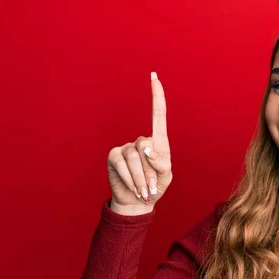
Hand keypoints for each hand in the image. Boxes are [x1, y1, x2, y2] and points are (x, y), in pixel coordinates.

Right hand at [107, 72, 172, 214]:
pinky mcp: (114, 156)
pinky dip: (130, 179)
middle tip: (151, 186)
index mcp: (158, 142)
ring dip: (141, 178)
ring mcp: (126, 147)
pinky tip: (133, 187)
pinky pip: (123, 164)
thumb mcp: (165, 176)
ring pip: (135, 158)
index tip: (154, 77)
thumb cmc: (155, 187)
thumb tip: (146, 148)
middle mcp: (141, 141)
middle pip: (146, 146)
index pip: (158, 115)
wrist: (138, 202)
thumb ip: (161, 162)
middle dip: (150, 170)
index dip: (157, 96)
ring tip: (143, 189)